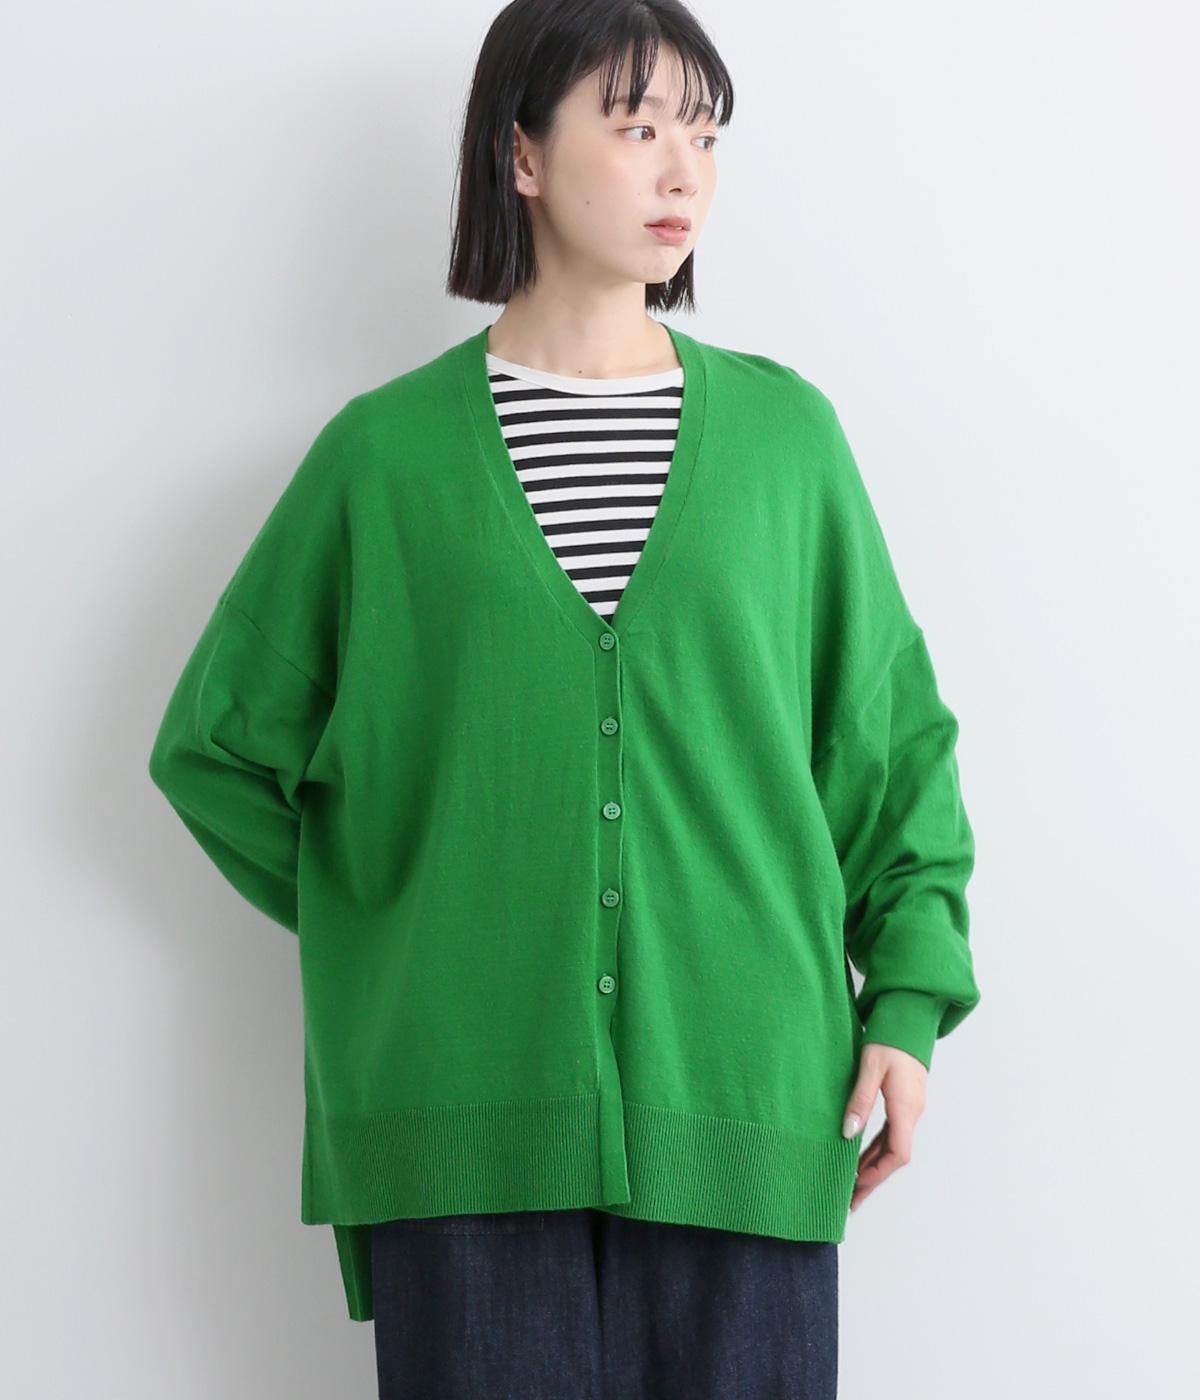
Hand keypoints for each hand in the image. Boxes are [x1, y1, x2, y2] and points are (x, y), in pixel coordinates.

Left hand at [842, 1042, 927, 1210]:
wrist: (910, 1016)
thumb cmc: (889, 1038)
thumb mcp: (870, 1067)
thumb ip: (860, 1100)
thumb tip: (848, 1132)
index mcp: (906, 1106)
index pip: (898, 1153)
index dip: (878, 1174)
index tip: (857, 1187)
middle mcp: (913, 1111)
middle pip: (895, 1156)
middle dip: (873, 1178)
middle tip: (851, 1199)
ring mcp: (912, 1107)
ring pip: (894, 1145)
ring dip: (874, 1165)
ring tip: (852, 1184)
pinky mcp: (907, 1100)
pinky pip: (893, 1132)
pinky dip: (877, 1148)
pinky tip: (861, 1155)